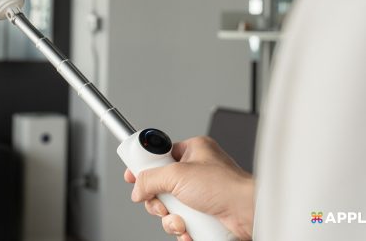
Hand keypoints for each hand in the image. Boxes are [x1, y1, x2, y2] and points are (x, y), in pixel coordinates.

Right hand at [124, 136, 254, 240]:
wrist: (248, 213)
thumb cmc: (225, 185)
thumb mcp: (178, 175)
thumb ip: (151, 178)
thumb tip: (138, 188)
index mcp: (192, 150)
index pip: (161, 154)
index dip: (145, 165)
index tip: (131, 173)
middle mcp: (196, 170)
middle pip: (162, 184)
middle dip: (159, 200)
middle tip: (162, 203)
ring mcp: (200, 192)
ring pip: (170, 206)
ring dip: (170, 218)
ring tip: (180, 219)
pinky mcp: (204, 212)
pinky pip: (182, 220)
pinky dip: (182, 228)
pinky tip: (189, 229)